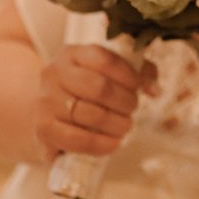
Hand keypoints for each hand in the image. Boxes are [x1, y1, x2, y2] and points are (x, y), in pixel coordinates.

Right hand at [34, 43, 158, 158]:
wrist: (48, 112)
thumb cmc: (86, 88)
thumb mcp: (109, 71)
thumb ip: (139, 73)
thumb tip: (155, 90)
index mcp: (72, 53)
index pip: (105, 59)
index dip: (128, 75)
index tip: (137, 87)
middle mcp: (54, 73)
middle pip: (98, 87)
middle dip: (124, 101)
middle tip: (132, 109)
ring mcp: (45, 101)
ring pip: (89, 115)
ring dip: (116, 124)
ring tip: (126, 126)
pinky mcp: (43, 128)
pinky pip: (75, 139)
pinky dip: (100, 144)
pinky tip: (114, 143)